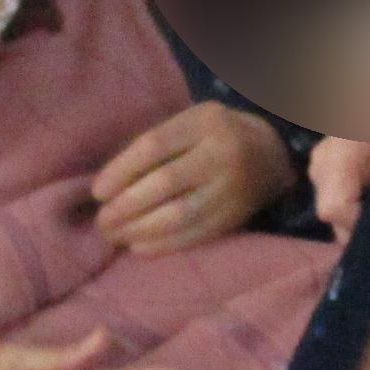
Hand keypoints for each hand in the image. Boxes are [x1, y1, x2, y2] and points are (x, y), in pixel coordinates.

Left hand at [91, 102, 293, 255]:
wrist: (272, 154)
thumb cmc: (213, 137)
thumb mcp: (189, 124)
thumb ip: (156, 145)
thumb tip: (107, 185)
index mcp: (204, 122)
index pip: (153, 146)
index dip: (120, 171)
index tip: (97, 192)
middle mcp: (221, 154)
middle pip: (164, 183)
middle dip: (125, 206)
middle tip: (101, 222)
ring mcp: (232, 188)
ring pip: (179, 214)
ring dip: (139, 229)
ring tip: (115, 236)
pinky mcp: (236, 216)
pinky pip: (195, 235)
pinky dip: (163, 244)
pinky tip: (138, 247)